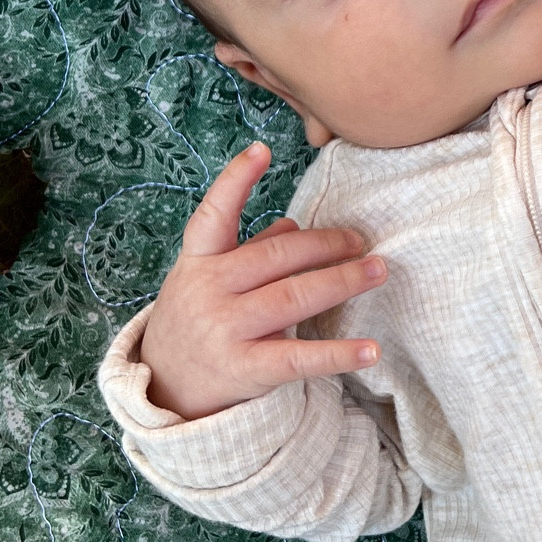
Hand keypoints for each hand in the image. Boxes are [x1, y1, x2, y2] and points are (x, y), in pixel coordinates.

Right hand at [140, 141, 386, 419]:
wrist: (165, 390)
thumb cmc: (196, 321)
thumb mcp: (207, 280)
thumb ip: (247, 251)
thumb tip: (291, 224)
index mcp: (197, 262)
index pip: (213, 216)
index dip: (234, 181)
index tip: (260, 151)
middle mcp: (207, 290)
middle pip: (276, 257)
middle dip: (325, 245)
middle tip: (363, 241)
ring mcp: (224, 330)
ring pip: (293, 298)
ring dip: (342, 281)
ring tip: (377, 271)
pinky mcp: (244, 369)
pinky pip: (298, 359)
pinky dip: (338, 354)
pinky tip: (370, 349)